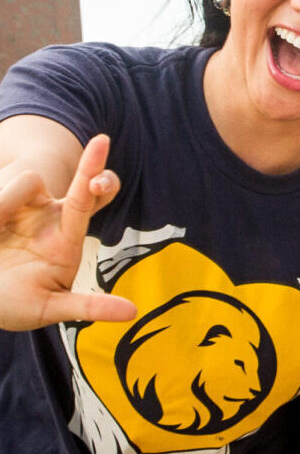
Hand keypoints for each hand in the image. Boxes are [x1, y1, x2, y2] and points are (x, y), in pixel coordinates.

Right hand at [0, 134, 134, 329]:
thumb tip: (133, 312)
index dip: (93, 170)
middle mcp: (42, 215)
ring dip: (0, 208)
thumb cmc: (15, 305)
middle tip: (39, 191)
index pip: (84, 197)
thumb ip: (89, 307)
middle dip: (51, 179)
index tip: (102, 140)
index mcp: (65, 237)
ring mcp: (14, 207)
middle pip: (41, 180)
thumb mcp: (51, 309)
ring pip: (14, 184)